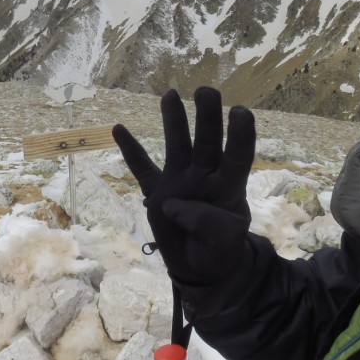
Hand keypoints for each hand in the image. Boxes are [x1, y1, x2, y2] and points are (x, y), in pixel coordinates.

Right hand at [112, 86, 255, 285]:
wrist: (201, 267)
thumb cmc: (220, 249)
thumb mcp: (225, 242)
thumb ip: (207, 222)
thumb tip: (175, 203)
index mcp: (228, 186)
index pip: (238, 156)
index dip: (241, 136)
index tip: (240, 112)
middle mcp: (204, 175)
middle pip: (207, 141)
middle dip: (207, 117)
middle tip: (206, 91)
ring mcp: (179, 181)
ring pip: (177, 145)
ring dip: (174, 121)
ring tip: (170, 94)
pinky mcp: (157, 193)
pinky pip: (142, 169)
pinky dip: (131, 151)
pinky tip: (118, 129)